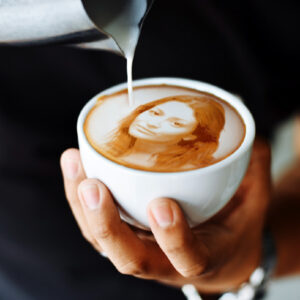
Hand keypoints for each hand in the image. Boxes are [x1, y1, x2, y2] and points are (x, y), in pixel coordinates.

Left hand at [60, 139, 270, 293]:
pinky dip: (80, 196)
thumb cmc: (234, 227)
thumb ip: (253, 168)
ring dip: (82, 205)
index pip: (187, 259)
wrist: (218, 251)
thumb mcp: (253, 202)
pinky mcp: (124, 234)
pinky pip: (94, 224)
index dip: (174, 238)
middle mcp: (164, 261)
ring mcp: (139, 247)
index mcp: (202, 258)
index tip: (164, 205)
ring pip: (102, 240)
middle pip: (129, 258)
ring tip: (75, 164)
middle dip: (107, 225)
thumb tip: (248, 130)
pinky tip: (76, 164)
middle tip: (94, 187)